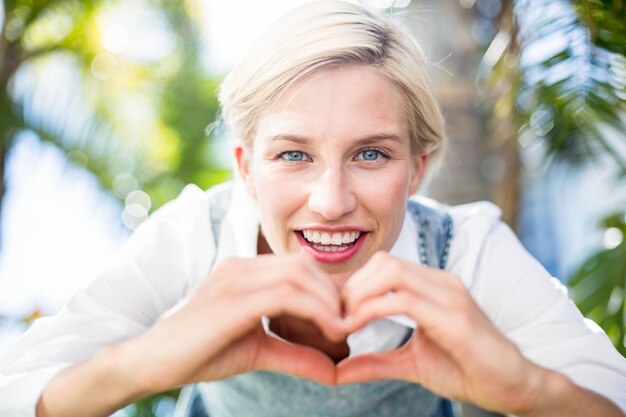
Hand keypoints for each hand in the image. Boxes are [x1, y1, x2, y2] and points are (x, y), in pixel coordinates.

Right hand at [121, 253, 344, 392]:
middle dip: (333, 293)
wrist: (151, 362)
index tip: (344, 319)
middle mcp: (241, 267)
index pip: (300, 267)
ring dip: (329, 303)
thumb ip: (295, 355)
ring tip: (341, 331)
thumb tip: (334, 371)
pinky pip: (286, 296)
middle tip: (348, 325)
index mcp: (245, 272)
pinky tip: (329, 333)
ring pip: (299, 276)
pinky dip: (316, 311)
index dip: (328, 290)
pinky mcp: (232, 300)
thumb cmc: (200, 353)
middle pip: (304, 266)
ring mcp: (235, 279)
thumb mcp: (258, 351)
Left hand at [337, 252, 544, 414]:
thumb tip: (337, 371)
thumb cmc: (466, 370)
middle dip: (353, 287)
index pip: (385, 265)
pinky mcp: (456, 318)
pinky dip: (373, 310)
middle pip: (384, 262)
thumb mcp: (411, 364)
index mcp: (433, 287)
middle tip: (337, 318)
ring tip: (346, 324)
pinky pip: (405, 300)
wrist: (515, 387)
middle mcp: (442, 283)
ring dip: (360, 295)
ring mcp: (451, 296)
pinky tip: (359, 329)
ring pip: (392, 272)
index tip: (337, 315)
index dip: (355, 285)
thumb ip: (375, 363)